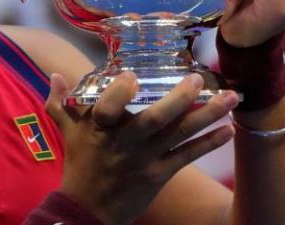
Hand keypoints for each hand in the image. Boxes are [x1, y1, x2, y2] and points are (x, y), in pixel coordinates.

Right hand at [45, 72, 236, 224]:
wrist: (88, 210)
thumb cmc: (79, 164)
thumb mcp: (67, 131)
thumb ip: (61, 102)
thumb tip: (54, 74)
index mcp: (99, 128)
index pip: (107, 108)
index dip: (119, 93)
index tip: (132, 76)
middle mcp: (124, 142)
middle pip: (153, 120)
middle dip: (177, 100)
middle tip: (199, 79)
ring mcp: (144, 159)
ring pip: (177, 135)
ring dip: (206, 116)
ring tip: (230, 97)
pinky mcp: (159, 174)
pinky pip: (187, 157)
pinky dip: (209, 143)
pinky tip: (229, 129)